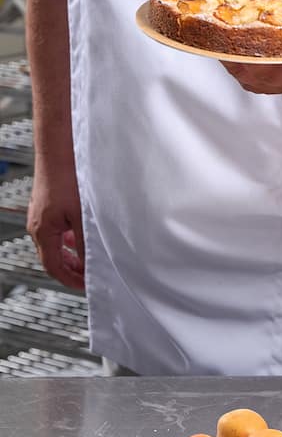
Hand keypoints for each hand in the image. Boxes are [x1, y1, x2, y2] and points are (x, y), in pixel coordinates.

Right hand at [27, 170, 84, 290]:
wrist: (59, 150)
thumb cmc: (67, 177)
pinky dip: (67, 238)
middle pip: (52, 257)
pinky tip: (80, 235)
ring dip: (70, 253)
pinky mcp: (46, 206)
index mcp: (42, 231)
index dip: (70, 279)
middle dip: (71, 269)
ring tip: (86, 258)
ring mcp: (40, 215)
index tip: (84, 286)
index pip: (54, 267)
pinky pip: (55, 230)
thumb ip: (85, 241)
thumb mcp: (81, 215)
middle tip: (87, 276)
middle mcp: (37, 225)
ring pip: (54, 243)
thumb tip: (90, 262)